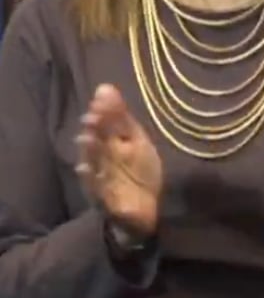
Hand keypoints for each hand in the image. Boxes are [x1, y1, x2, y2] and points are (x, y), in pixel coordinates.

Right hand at [75, 84, 162, 241]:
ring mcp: (102, 179)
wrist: (145, 209)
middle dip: (95, 130)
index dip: (103, 112)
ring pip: (93, 163)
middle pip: (97, 143)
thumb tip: (105, 87)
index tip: (101, 99)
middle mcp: (102, 160)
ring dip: (90, 152)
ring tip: (88, 137)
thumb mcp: (136, 141)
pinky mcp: (104, 199)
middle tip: (93, 116)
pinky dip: (90, 179)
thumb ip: (122, 118)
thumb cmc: (138, 171)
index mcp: (111, 145)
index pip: (105, 125)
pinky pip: (95, 189)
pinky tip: (85, 169)